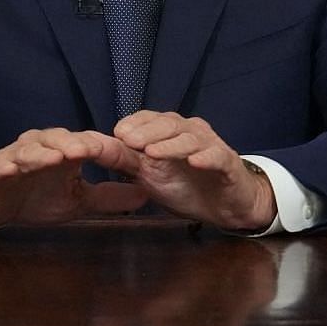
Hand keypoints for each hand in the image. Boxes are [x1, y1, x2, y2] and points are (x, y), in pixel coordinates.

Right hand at [0, 128, 148, 229]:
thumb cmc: (36, 198)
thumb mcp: (77, 202)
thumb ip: (109, 197)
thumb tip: (146, 194)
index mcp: (65, 152)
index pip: (89, 145)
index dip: (106, 148)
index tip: (127, 154)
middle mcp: (44, 147)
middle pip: (63, 140)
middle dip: (78, 143)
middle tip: (94, 149)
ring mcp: (19, 155)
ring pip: (35, 147)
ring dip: (49, 150)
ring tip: (63, 156)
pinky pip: (6, 163)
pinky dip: (14, 162)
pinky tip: (19, 165)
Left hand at [113, 111, 275, 231]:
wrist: (226, 206)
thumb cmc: (187, 186)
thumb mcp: (152, 176)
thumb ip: (129, 162)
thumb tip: (97, 151)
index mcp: (171, 132)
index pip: (150, 119)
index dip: (134, 124)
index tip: (115, 133)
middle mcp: (191, 132)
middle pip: (169, 124)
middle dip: (147, 132)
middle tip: (128, 141)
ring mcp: (211, 146)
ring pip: (191, 139)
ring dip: (171, 145)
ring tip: (152, 153)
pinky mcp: (229, 164)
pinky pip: (217, 157)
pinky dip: (206, 157)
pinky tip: (194, 161)